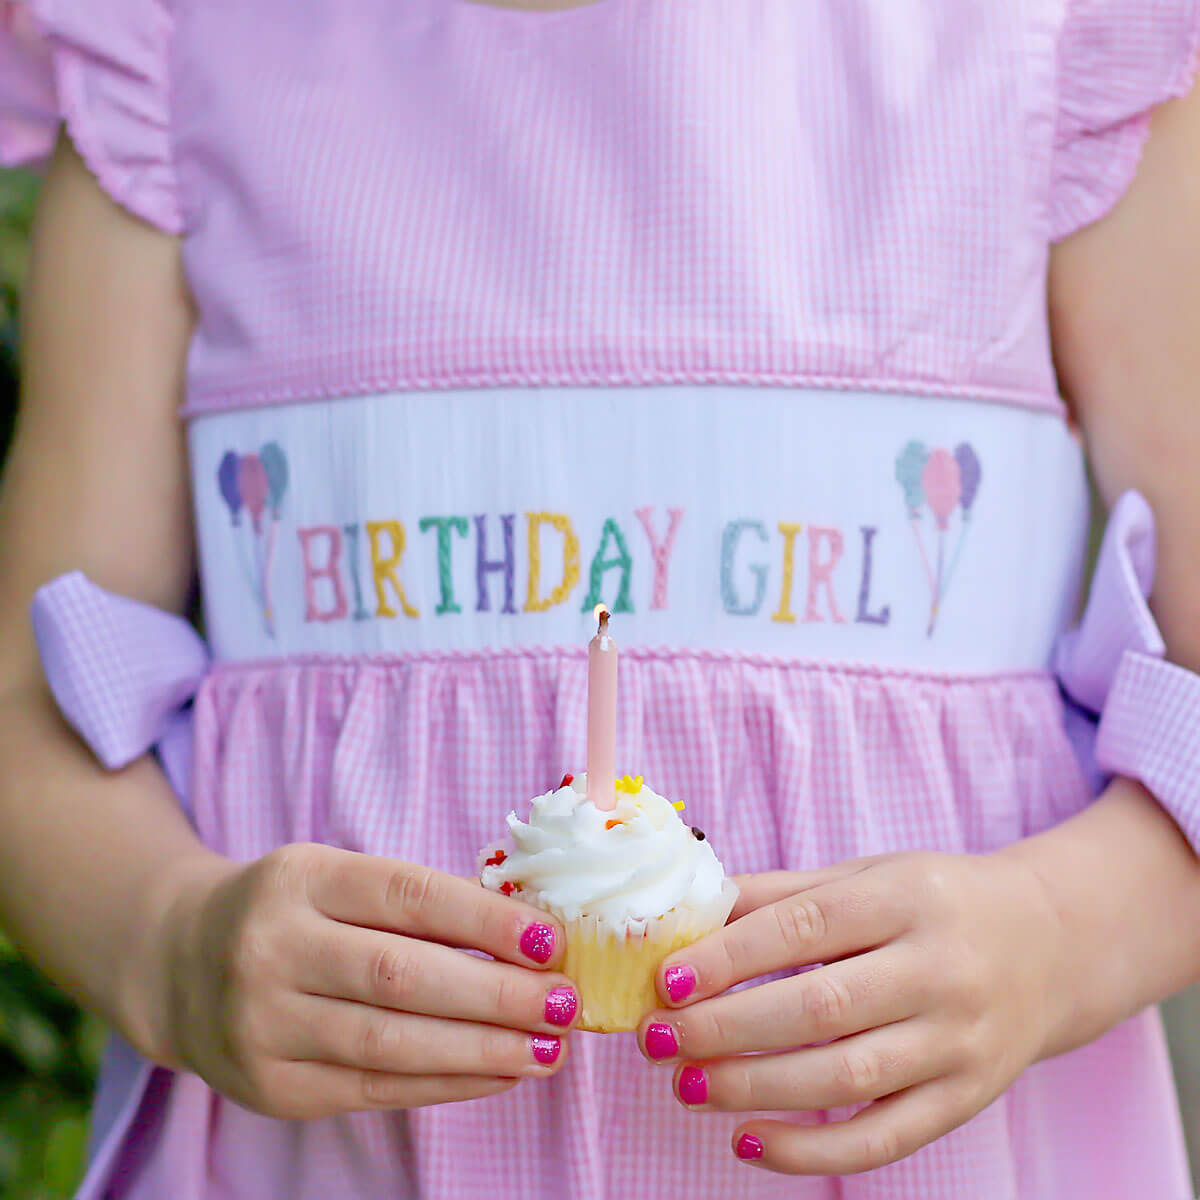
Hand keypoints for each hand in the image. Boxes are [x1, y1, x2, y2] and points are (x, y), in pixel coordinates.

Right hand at [152, 844, 578, 1118]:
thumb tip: (529, 934)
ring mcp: (263, 1023)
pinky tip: (499, 1072)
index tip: (550, 939)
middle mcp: (272, 948)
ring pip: (389, 1043)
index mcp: (300, 879)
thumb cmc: (292, 911)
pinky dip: (446, 1082)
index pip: (407, 896)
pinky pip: (373, 1088)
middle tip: (563, 1003)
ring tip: (547, 1048)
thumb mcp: (339, 879)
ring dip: (482, 1050)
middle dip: (496, 995)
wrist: (180, 962)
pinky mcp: (270, 1086)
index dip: (485, 920)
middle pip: (400, 976)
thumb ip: (419, 902)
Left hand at [636, 851, 1064, 1174]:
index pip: (804, 928)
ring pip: (846, 1077)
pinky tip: (748, 1140)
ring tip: (686, 1085)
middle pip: (820, 1008)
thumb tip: (689, 914)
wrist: (1052, 943)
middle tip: (659, 1038)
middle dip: (726, 1028)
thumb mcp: (866, 875)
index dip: (729, 956)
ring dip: (754, 1087)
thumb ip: (780, 894)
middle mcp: (938, 970)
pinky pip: (884, 1138)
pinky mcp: (965, 1098)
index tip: (667, 980)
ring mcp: (957, 1041)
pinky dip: (812, 1151)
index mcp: (905, 899)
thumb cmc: (934, 902)